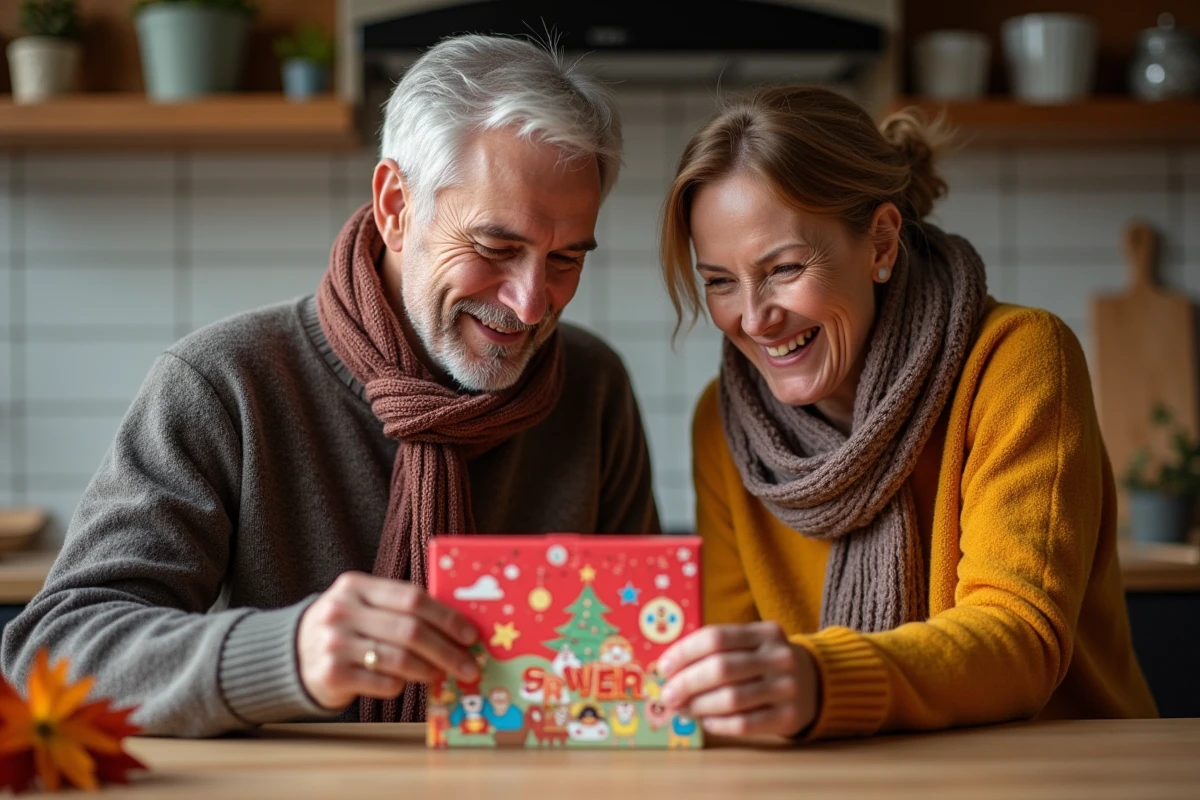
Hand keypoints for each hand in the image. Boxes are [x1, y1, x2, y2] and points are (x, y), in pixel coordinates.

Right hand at [297, 572, 478, 710]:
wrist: (293, 655)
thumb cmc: (345, 628)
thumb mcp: (364, 606)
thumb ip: (400, 608)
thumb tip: (458, 627)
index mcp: (356, 585)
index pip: (412, 597)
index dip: (447, 617)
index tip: (471, 635)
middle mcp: (342, 611)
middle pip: (410, 630)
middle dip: (447, 650)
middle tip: (469, 666)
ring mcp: (334, 643)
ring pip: (399, 659)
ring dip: (429, 670)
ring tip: (443, 675)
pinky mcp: (331, 674)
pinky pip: (382, 682)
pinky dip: (401, 685)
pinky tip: (406, 683)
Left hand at [657, 621, 818, 737]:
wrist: (814, 683)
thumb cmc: (765, 662)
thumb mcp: (750, 645)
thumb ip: (715, 650)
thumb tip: (669, 670)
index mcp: (765, 632)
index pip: (715, 638)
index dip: (684, 653)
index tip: (663, 667)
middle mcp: (779, 657)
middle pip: (721, 668)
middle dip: (687, 683)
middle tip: (668, 695)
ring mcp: (787, 687)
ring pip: (732, 699)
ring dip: (699, 706)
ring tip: (683, 709)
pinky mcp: (789, 716)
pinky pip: (745, 723)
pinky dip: (720, 724)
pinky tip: (707, 721)